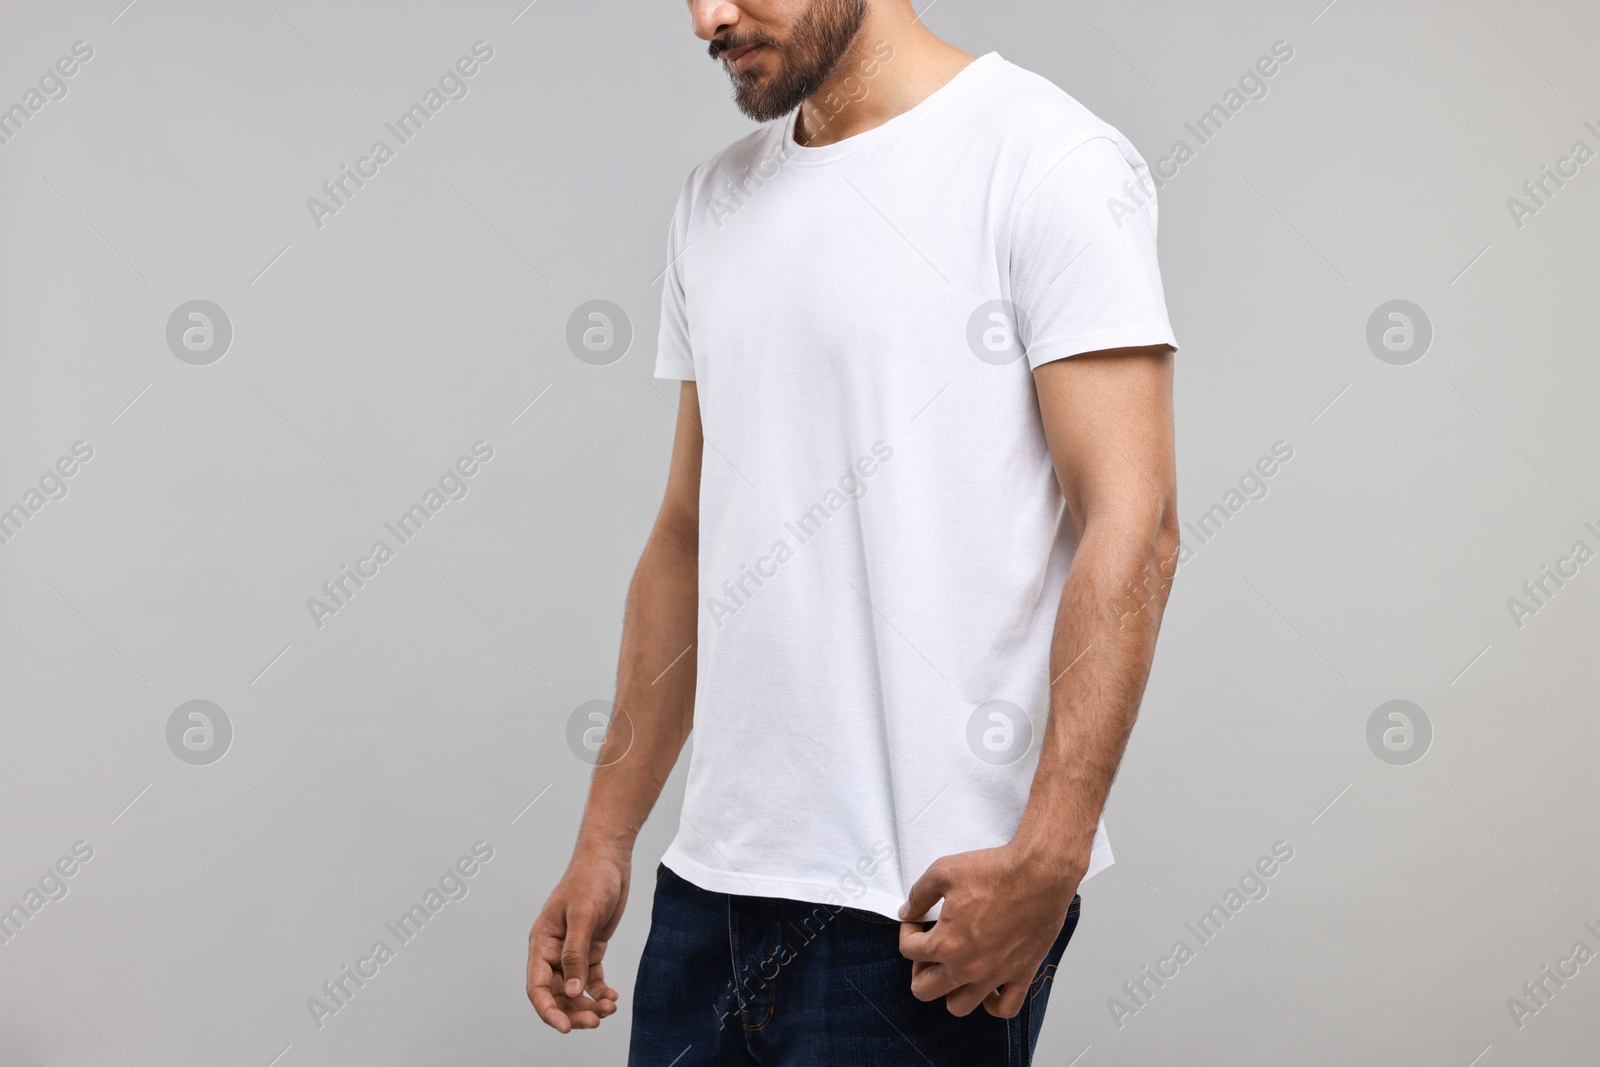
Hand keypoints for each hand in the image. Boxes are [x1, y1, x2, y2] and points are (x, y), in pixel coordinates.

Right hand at [527, 847, 629, 1031]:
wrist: (609, 859)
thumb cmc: (591, 879)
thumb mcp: (583, 916)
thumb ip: (575, 954)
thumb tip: (572, 989)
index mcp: (542, 943)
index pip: (537, 986)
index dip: (548, 1010)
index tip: (565, 1027)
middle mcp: (553, 951)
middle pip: (557, 993)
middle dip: (574, 1010)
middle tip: (595, 1020)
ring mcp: (571, 951)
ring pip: (574, 989)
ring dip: (589, 1003)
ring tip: (608, 1008)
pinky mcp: (590, 948)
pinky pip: (591, 978)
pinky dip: (599, 991)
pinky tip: (611, 997)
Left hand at [897, 842, 1082, 1018]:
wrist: (1039, 874)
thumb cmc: (995, 871)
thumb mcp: (943, 871)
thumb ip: (919, 895)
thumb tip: (907, 912)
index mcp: (946, 944)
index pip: (909, 950)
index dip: (908, 931)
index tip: (918, 919)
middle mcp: (967, 967)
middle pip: (924, 989)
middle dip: (920, 967)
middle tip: (930, 946)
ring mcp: (995, 976)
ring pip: (959, 1006)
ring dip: (950, 989)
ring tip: (954, 966)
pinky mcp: (1022, 975)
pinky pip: (1005, 1008)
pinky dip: (993, 1003)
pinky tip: (988, 985)